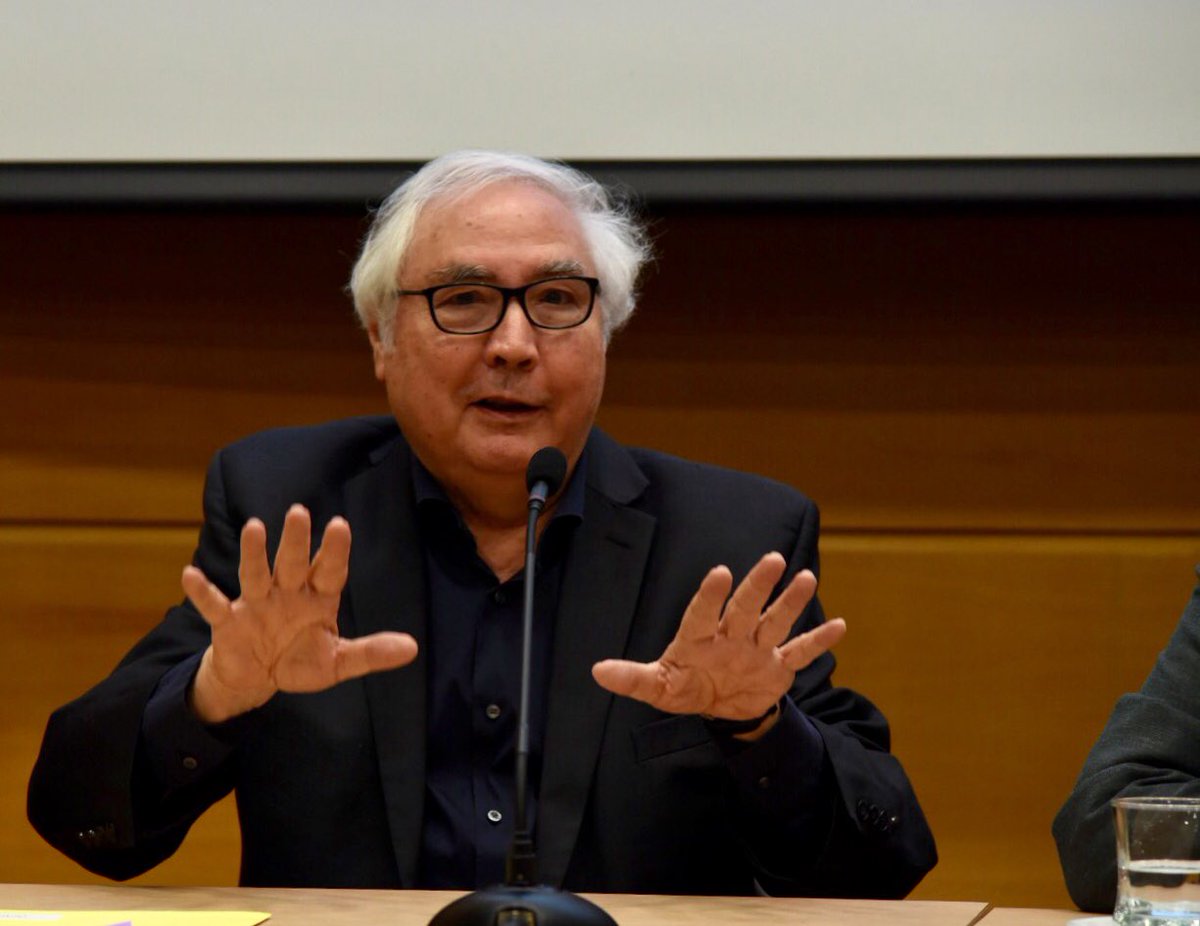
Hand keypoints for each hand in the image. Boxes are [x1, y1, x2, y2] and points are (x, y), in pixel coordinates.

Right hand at [181, 504, 417, 723]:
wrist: (256, 680)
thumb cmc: (299, 661)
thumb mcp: (338, 662)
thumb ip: (371, 652)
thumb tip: (413, 649)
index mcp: (316, 598)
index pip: (329, 571)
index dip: (334, 551)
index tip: (340, 525)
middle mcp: (286, 594)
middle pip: (292, 563)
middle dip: (295, 541)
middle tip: (299, 511)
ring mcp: (255, 605)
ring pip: (255, 574)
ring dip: (253, 553)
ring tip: (254, 526)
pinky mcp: (228, 623)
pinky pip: (213, 605)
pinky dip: (202, 592)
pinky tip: (189, 574)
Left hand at [592, 552, 845, 736]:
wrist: (723, 707)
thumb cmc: (686, 687)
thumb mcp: (658, 687)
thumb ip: (633, 679)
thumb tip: (597, 671)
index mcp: (699, 638)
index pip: (703, 613)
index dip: (710, 595)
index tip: (720, 572)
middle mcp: (731, 636)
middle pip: (745, 609)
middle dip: (757, 586)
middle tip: (772, 558)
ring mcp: (757, 649)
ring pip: (775, 622)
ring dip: (791, 601)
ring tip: (806, 577)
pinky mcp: (778, 666)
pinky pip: (799, 652)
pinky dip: (818, 641)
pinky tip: (839, 625)